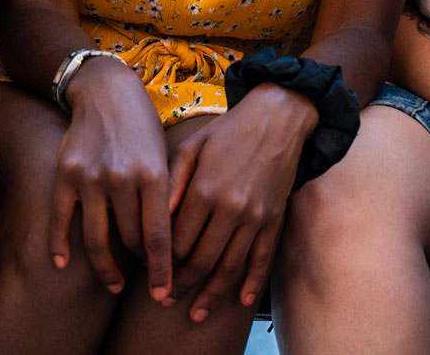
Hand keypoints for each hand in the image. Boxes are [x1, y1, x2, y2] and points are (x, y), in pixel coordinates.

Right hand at [49, 57, 175, 299]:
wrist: (107, 91)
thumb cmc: (143, 127)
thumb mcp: (164, 157)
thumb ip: (166, 198)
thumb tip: (166, 247)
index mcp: (153, 174)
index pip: (158, 236)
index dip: (162, 271)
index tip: (165, 295)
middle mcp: (122, 178)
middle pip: (129, 240)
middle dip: (140, 264)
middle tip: (146, 280)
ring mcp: (90, 177)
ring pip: (96, 238)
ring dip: (106, 268)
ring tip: (114, 283)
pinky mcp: (65, 175)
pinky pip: (60, 220)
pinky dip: (59, 246)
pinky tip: (62, 264)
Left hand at [166, 85, 314, 321]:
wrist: (278, 117)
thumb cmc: (228, 131)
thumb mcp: (192, 147)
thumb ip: (172, 183)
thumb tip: (156, 219)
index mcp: (204, 190)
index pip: (177, 240)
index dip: (162, 260)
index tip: (151, 272)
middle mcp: (230, 208)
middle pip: (201, 260)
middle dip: (181, 284)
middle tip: (166, 299)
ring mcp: (255, 217)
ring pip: (230, 267)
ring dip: (211, 294)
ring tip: (195, 312)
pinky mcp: (274, 219)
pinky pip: (262, 258)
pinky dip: (251, 282)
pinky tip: (240, 300)